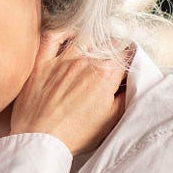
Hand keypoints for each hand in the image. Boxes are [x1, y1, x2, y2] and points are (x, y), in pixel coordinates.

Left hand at [9, 32, 129, 153]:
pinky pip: (52, 36)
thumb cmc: (74, 134)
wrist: (40, 141)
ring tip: (94, 52)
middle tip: (112, 65)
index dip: (131, 59)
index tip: (128, 67)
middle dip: (114, 51)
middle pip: (107, 43)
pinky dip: (63, 32)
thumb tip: (133, 82)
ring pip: (83, 36)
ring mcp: (61, 59)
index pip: (127, 53)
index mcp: (105, 73)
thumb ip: (125, 96)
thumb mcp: (111, 120)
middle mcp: (84, 60)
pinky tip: (70, 36)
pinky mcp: (41, 63)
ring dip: (93, 41)